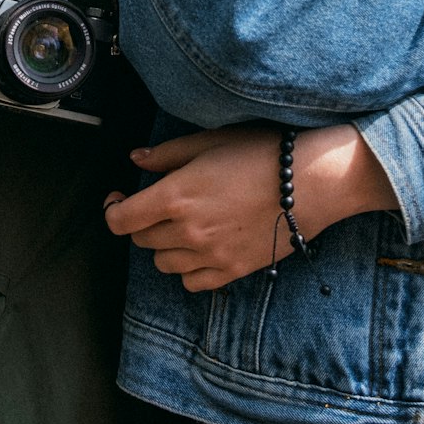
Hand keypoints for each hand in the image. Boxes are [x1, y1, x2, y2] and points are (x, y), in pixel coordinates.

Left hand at [104, 124, 396, 291]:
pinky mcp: (231, 271)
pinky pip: (191, 282)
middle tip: (159, 204)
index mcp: (175, 196)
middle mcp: (186, 230)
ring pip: (162, 263)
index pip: (122, 219)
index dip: (113, 209)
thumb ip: (167, 154)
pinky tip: (200, 248)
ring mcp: (209, 255)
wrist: (309, 182)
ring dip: (165, 245)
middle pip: (141, 239)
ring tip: (183, 224)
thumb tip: (136, 159)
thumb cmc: (261, 153)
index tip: (118, 198)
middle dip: (143, 221)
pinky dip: (188, 268)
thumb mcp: (210, 141)